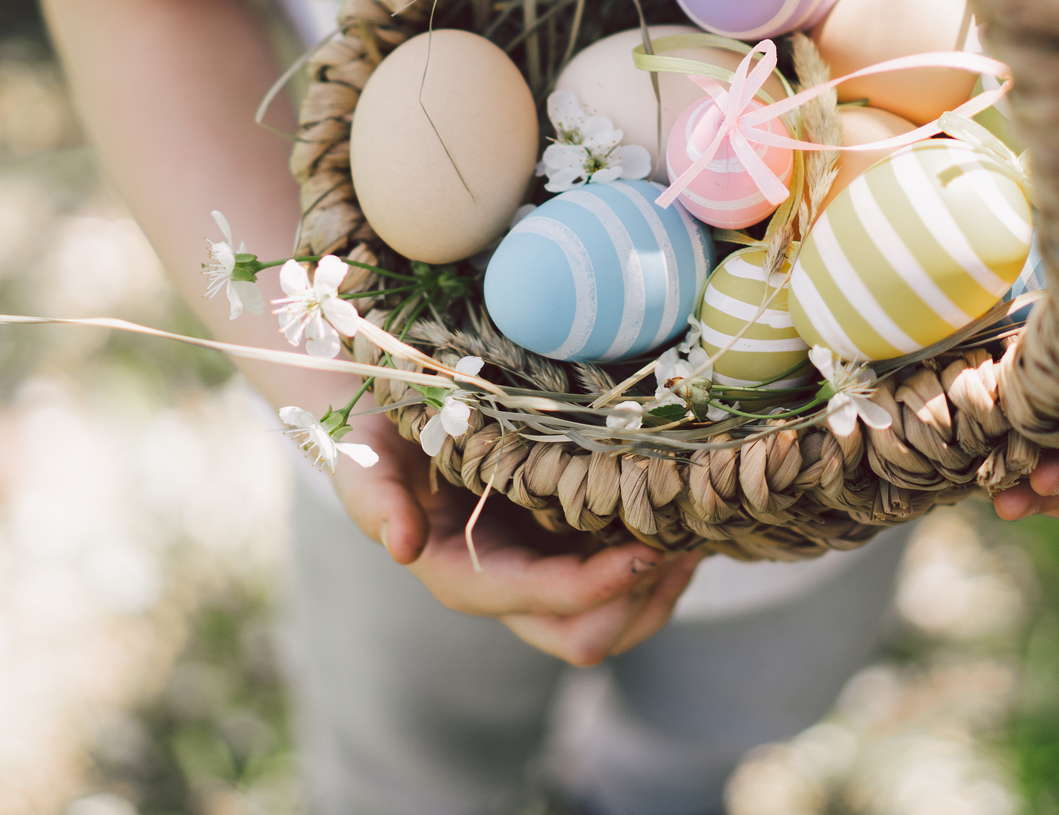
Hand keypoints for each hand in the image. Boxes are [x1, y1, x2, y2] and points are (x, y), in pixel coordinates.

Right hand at [332, 413, 702, 664]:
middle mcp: (513, 589)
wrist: (393, 421)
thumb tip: (402, 548)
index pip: (549, 602)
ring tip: (693, 533)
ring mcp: (546, 571)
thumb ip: (375, 501)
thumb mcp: (365, 461)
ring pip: (619, 622)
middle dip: (642, 602)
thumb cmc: (378, 441)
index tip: (648, 548)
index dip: (602, 585)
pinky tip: (679, 518)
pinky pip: (627, 583)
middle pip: (589, 637)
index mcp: (468, 577)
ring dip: (660, 589)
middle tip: (683, 544)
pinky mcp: (569, 547)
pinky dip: (660, 563)